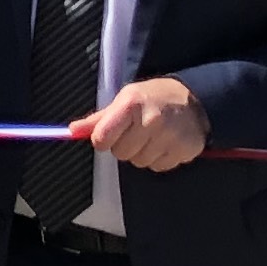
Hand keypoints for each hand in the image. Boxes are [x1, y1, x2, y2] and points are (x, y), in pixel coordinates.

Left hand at [88, 76, 206, 171]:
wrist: (194, 100)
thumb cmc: (153, 98)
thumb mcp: (124, 99)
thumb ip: (99, 118)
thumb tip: (73, 131)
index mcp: (131, 105)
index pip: (102, 138)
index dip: (102, 139)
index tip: (108, 134)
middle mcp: (151, 121)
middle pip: (120, 153)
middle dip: (123, 145)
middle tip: (135, 132)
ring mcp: (169, 137)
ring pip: (138, 162)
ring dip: (141, 153)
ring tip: (151, 136)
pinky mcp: (184, 151)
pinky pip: (158, 167)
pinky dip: (158, 159)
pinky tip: (164, 143)